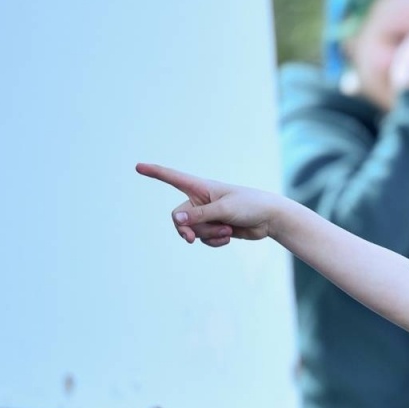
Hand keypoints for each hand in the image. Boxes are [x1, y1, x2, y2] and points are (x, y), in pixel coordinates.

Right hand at [136, 163, 286, 245]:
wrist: (270, 218)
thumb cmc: (250, 205)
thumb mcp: (224, 209)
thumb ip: (200, 215)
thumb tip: (177, 220)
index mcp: (201, 187)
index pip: (173, 178)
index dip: (155, 172)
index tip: (138, 166)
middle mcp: (200, 200)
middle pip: (179, 217)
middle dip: (186, 229)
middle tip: (190, 238)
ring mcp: (207, 215)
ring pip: (193, 231)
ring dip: (209, 235)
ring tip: (227, 229)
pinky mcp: (215, 228)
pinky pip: (204, 240)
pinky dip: (215, 241)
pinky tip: (229, 236)